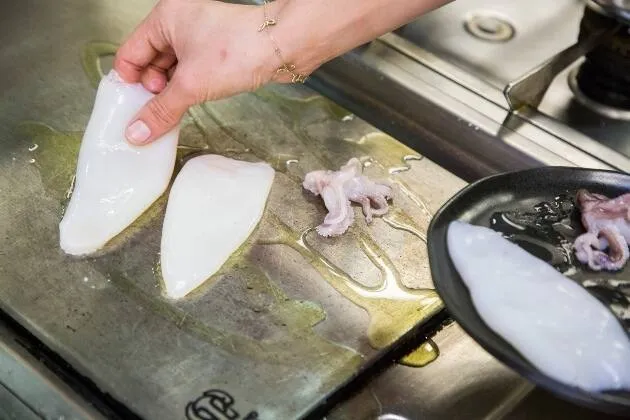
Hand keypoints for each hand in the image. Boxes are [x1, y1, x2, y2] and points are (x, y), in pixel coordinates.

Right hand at [114, 0, 283, 144]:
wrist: (282, 48)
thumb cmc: (238, 51)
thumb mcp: (191, 85)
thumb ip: (161, 110)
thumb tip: (136, 132)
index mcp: (164, 18)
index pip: (130, 53)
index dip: (128, 82)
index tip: (129, 109)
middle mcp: (179, 23)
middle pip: (150, 62)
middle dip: (151, 90)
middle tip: (153, 115)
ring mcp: (199, 36)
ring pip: (172, 69)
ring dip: (170, 92)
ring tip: (170, 114)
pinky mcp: (216, 51)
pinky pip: (191, 71)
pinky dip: (186, 89)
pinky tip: (186, 106)